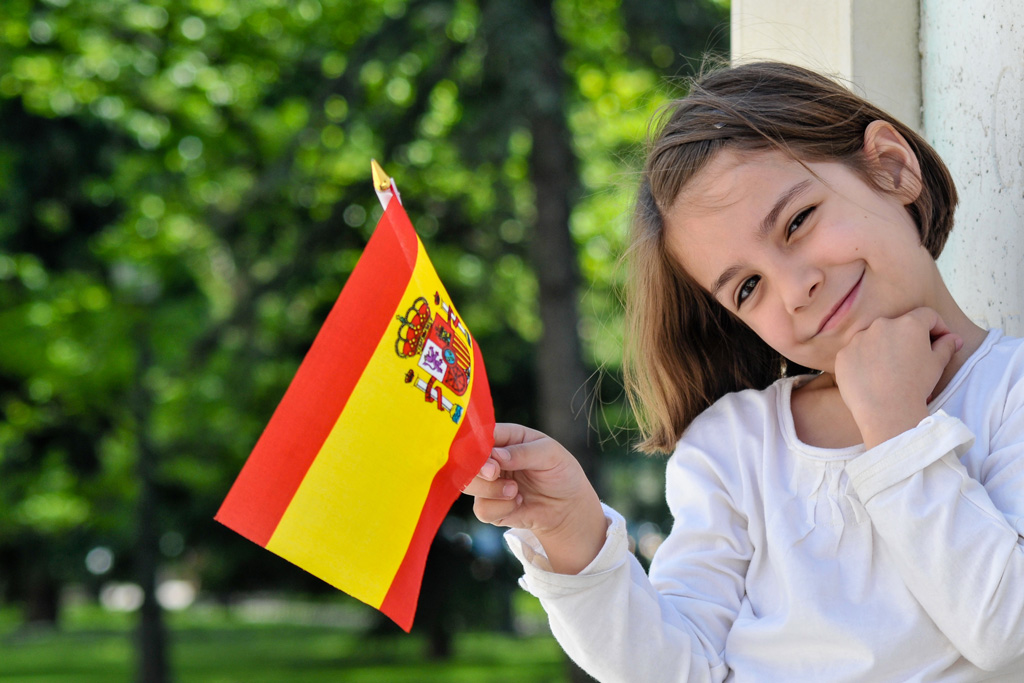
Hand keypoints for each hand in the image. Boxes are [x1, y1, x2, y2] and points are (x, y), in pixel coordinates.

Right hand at [462, 423, 605, 573]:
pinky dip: (501, 509)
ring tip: (516, 491)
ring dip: (492, 490)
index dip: (477, 446)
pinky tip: (518, 503)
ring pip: (468, 485)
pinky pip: (481, 509)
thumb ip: (523, 452)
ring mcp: (489, 483)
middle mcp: (492, 458)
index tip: (489, 458)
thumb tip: (496, 456)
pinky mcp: (490, 506)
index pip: (480, 435)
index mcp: (505, 438)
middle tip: (496, 473)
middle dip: (479, 469)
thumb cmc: (561, 473)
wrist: (568, 507)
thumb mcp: (550, 454)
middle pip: (465, 460)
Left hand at [834, 307, 962, 447]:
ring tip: (890, 371)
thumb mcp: (937, 364)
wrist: (887, 410)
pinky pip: (855, 353)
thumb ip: (946, 346)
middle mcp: (881, 325)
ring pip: (874, 338)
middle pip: (898, 326)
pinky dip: (863, 361)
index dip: (937, 327)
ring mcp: (858, 339)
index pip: (927, 316)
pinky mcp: (843, 354)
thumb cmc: (916, 386)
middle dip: (908, 338)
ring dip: (883, 348)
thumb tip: (954, 338)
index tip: (941, 340)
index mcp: (909, 324)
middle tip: (913, 359)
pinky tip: (871, 377)